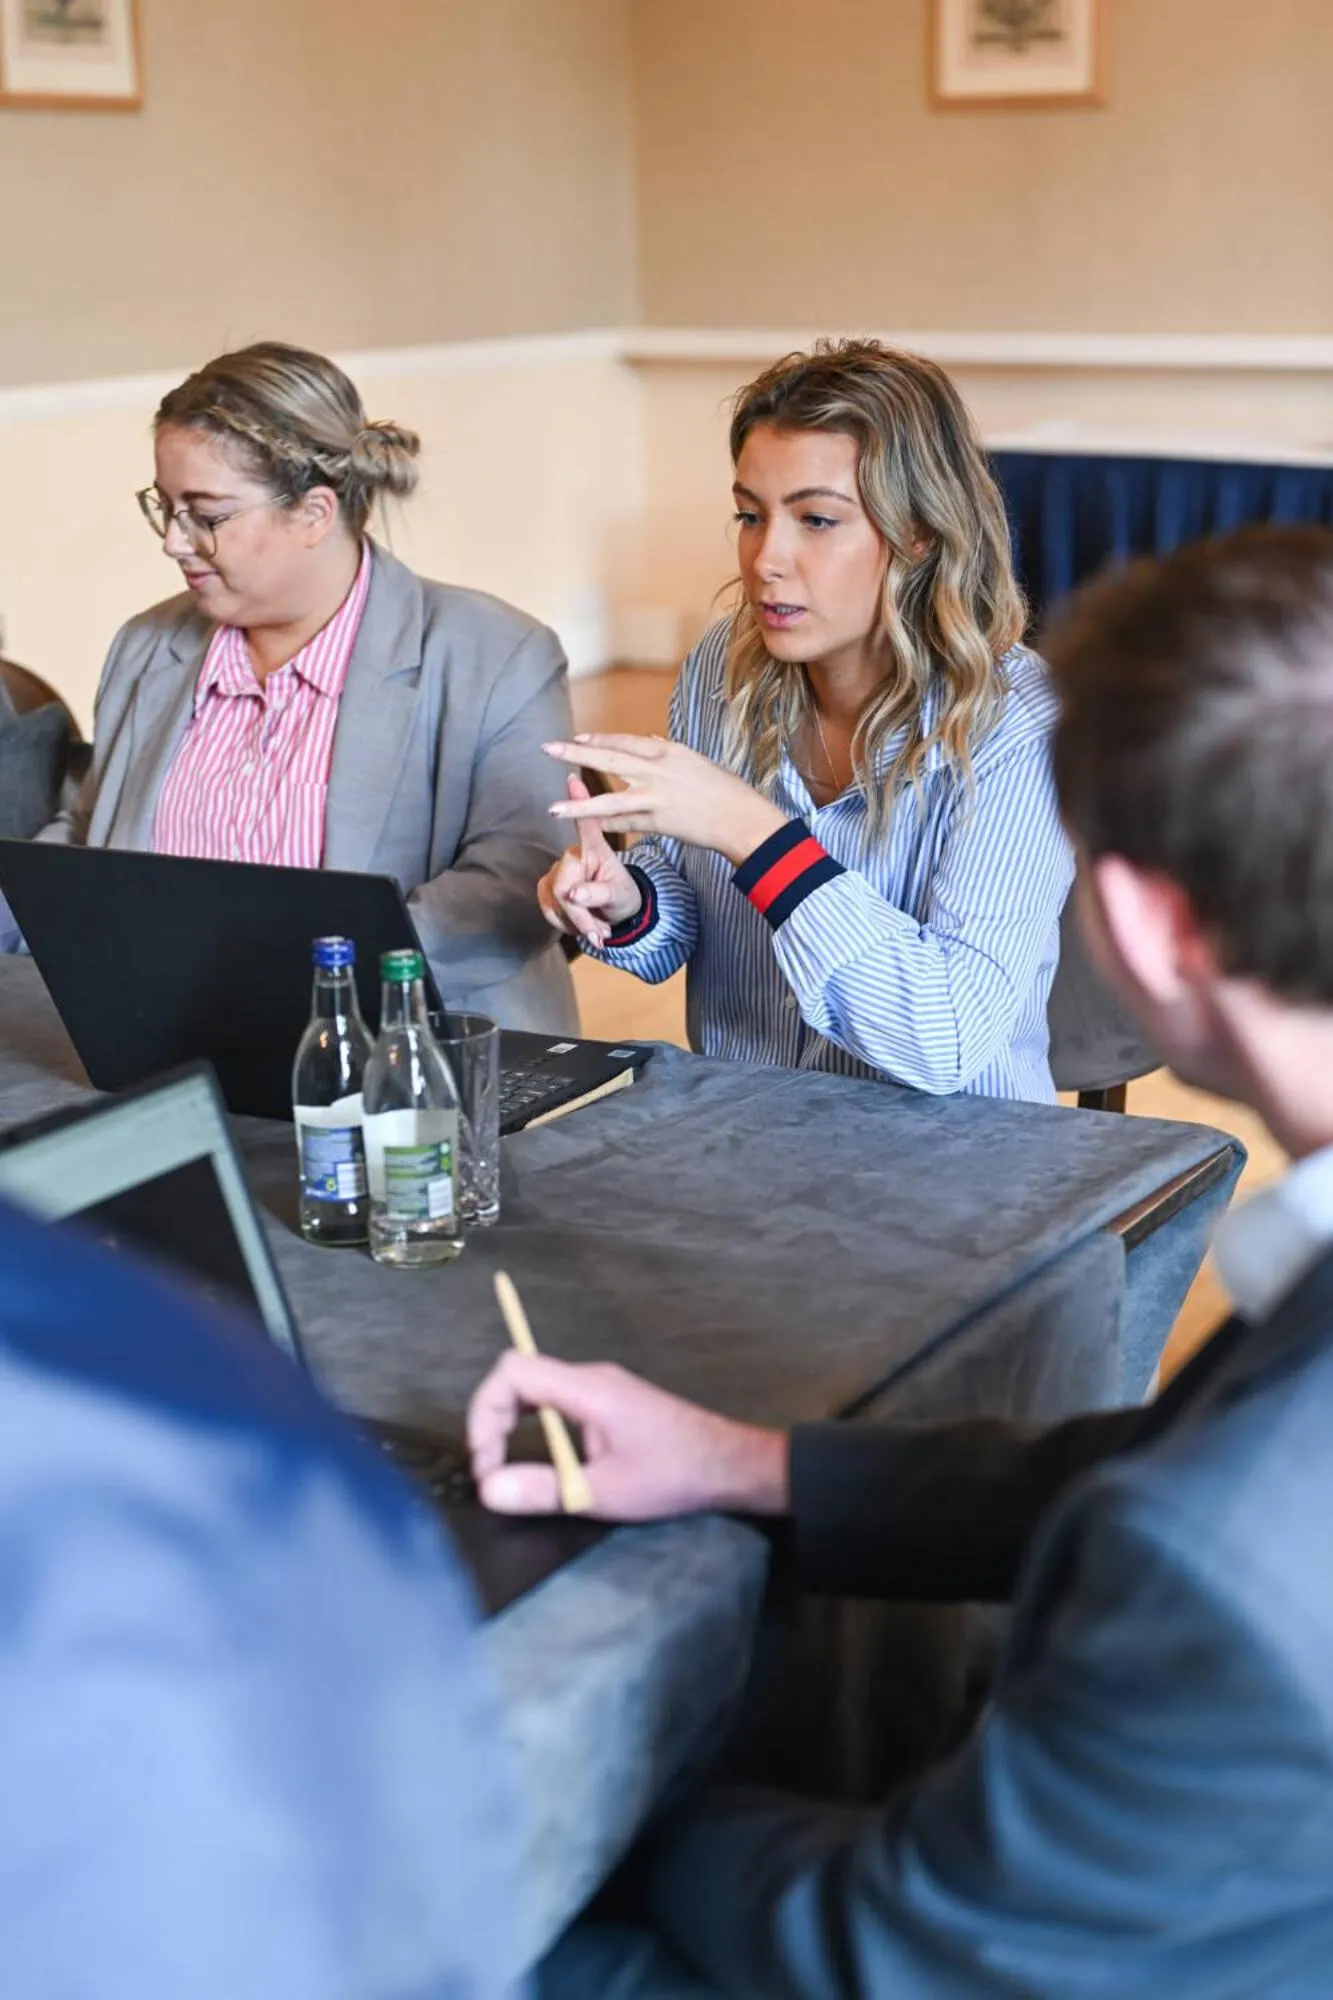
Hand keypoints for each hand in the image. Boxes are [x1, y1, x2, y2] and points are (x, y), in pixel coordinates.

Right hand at [467, 1351, 790, 1521]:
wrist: (730, 1465)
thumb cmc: (673, 1475)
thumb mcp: (603, 1491)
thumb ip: (544, 1489)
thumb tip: (489, 1490)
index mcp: (586, 1388)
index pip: (512, 1372)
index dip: (485, 1412)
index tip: (487, 1461)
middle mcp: (590, 1378)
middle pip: (518, 1378)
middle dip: (492, 1422)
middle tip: (492, 1472)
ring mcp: (601, 1388)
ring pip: (535, 1390)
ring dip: (512, 1427)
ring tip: (508, 1471)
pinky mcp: (609, 1402)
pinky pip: (556, 1402)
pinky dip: (535, 1428)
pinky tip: (543, 1462)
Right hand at [537, 775, 643, 945]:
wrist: (616, 912)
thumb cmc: (622, 895)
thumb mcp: (619, 896)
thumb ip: (599, 894)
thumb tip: (573, 893)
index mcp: (595, 849)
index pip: (585, 824)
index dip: (578, 800)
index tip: (573, 776)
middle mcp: (573, 854)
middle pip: (562, 885)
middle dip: (580, 914)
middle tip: (599, 934)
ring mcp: (557, 869)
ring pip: (552, 900)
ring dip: (575, 922)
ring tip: (597, 929)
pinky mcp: (547, 885)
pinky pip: (547, 908)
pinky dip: (565, 923)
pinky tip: (583, 926)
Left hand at [544, 735, 787, 868]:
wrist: (741, 816)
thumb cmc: (724, 788)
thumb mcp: (695, 760)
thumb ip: (668, 752)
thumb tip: (650, 740)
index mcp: (668, 751)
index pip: (625, 741)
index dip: (599, 739)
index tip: (577, 737)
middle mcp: (658, 770)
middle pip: (609, 758)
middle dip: (576, 752)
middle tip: (548, 748)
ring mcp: (655, 797)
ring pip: (609, 799)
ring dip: (579, 806)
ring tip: (553, 809)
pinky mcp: (658, 822)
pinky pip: (625, 824)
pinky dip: (607, 826)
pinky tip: (588, 829)